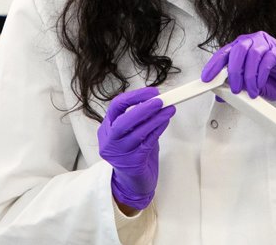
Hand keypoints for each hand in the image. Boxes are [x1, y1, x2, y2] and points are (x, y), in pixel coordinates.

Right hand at [99, 87, 175, 211]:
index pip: (116, 107)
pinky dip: (157, 130)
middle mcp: (109, 142)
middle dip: (143, 108)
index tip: (152, 92)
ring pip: (138, 132)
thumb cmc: (133, 154)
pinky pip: (147, 143)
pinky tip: (165, 122)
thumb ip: (140, 119)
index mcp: (106, 130)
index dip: (134, 97)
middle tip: (160, 100)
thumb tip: (157, 101)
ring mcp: (119, 154)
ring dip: (156, 118)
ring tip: (169, 109)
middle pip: (123, 121)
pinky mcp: (132, 163)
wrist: (132, 184)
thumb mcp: (132, 134)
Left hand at [201, 31, 275, 109]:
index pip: (223, 54)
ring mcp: (265, 44)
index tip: (207, 78)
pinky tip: (260, 85)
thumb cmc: (271, 82)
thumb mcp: (248, 87)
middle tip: (235, 89)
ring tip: (250, 91)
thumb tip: (218, 92)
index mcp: (240, 49)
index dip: (213, 66)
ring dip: (249, 76)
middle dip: (233, 72)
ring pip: (251, 55)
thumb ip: (234, 86)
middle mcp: (251, 43)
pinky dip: (261, 75)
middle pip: (237, 50)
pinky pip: (267, 60)